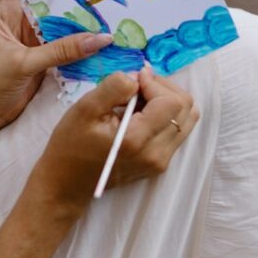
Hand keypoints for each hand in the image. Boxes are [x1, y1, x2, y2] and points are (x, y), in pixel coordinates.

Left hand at [0, 0, 114, 142]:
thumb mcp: (24, 63)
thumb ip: (61, 50)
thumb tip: (99, 39)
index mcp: (3, 11)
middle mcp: (18, 22)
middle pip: (53, 10)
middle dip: (78, 10)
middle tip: (108, 6)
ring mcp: (31, 41)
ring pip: (61, 30)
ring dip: (82, 31)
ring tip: (111, 24)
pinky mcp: (42, 58)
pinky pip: (65, 49)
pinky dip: (80, 50)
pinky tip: (100, 45)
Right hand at [31, 68, 198, 208]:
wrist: (69, 181)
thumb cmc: (71, 144)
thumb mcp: (85, 108)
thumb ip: (115, 88)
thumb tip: (140, 76)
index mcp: (137, 140)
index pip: (172, 102)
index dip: (156, 83)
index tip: (135, 79)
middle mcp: (157, 153)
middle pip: (186, 108)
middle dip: (164, 88)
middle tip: (138, 85)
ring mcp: (162, 160)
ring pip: (187, 119)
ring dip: (168, 101)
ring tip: (141, 98)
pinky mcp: (162, 163)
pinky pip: (178, 130)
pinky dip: (166, 115)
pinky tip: (142, 113)